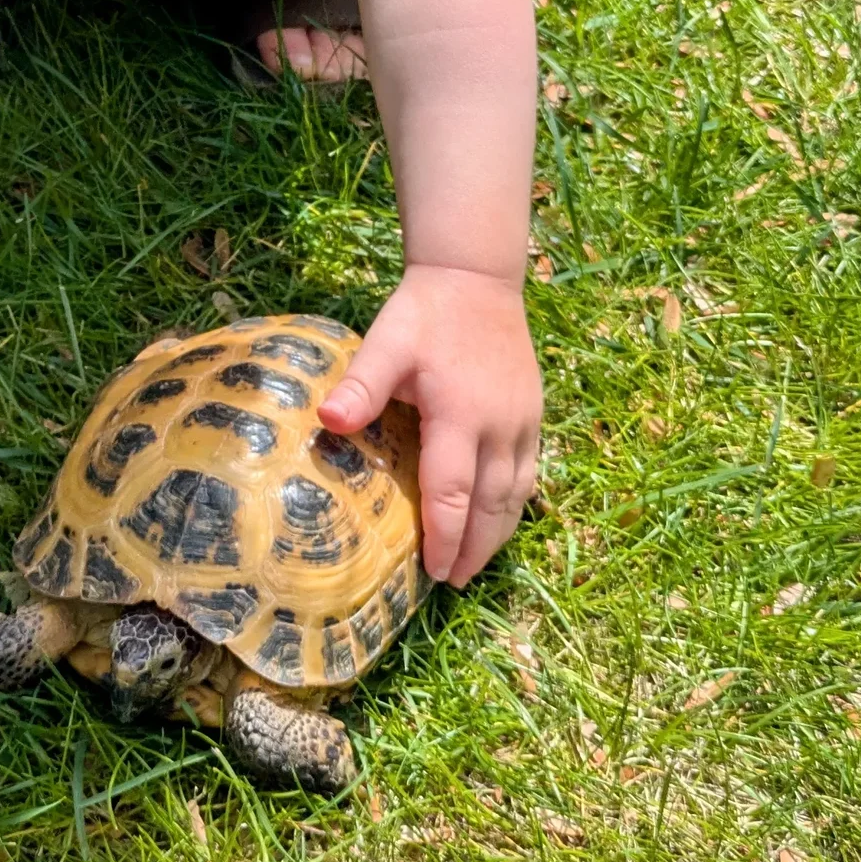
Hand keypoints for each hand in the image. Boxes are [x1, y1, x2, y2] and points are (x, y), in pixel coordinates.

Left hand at [322, 266, 542, 587]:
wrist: (476, 279)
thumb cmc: (425, 314)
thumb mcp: (387, 342)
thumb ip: (361, 385)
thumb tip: (326, 421)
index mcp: (461, 417)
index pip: (453, 493)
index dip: (445, 538)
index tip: (434, 573)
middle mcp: (500, 427)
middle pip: (491, 505)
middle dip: (473, 549)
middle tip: (454, 583)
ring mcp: (523, 422)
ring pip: (517, 495)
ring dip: (497, 534)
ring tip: (475, 564)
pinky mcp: (534, 415)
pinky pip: (529, 473)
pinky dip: (515, 505)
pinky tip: (499, 520)